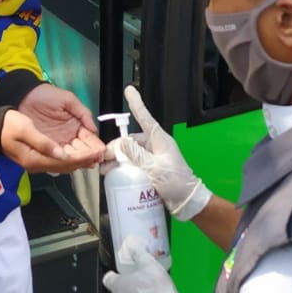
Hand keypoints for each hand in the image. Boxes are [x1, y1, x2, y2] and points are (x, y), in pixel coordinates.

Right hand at [1, 109, 94, 173]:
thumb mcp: (25, 129)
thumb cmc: (8, 124)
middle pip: (66, 166)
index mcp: (35, 159)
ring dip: (80, 160)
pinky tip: (80, 155)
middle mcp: (37, 164)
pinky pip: (59, 161)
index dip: (82, 157)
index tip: (96, 152)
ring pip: (64, 164)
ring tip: (95, 156)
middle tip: (101, 155)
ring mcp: (37, 162)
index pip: (64, 161)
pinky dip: (72, 158)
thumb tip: (62, 154)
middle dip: (85, 160)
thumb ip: (44, 143)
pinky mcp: (37, 157)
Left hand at [17, 84, 103, 166]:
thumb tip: (94, 129)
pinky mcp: (45, 147)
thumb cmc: (45, 95)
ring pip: (71, 155)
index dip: (95, 145)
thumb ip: (83, 113)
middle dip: (90, 155)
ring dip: (79, 160)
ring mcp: (57, 143)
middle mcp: (68, 136)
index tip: (101, 151)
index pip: (89, 139)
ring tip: (87, 163)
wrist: (24, 96)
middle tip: (96, 160)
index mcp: (76, 125)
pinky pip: (56, 156)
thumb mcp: (68, 100)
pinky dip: (64, 161)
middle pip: (82, 150)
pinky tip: (72, 164)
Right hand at [102, 86, 212, 220]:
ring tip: (106, 169)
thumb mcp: (155, 168)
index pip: (145, 118)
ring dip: (119, 160)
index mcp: (160, 140)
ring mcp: (154, 157)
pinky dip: (124, 168)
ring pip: (131, 153)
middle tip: (104, 158)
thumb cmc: (176, 182)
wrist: (187, 202)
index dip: (136, 104)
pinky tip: (116, 176)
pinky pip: (134, 164)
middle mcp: (156, 146)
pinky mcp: (152, 169)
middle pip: (132, 140)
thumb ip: (137, 155)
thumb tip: (122, 141)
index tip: (129, 90)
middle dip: (117, 147)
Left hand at [102, 236, 193, 292]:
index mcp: (118, 286)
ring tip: (151, 292)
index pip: (108, 279)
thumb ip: (139, 253)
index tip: (122, 272)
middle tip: (142, 280)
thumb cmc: (156, 289)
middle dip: (129, 286)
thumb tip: (131, 241)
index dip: (114, 275)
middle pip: (119, 291)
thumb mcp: (149, 265)